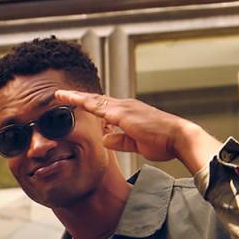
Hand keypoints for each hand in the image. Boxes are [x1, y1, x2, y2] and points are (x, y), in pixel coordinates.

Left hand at [53, 89, 222, 172]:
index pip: (104, 108)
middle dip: (78, 97)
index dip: (88, 105)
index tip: (74, 104)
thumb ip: (120, 141)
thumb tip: (104, 139)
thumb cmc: (163, 142)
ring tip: (60, 95)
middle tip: (60, 94)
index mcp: (128, 113)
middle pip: (96, 100)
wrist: (179, 137)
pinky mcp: (123, 113)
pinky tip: (71, 101)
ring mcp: (124, 107)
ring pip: (94, 100)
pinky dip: (84, 102)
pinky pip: (98, 106)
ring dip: (77, 97)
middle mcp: (125, 106)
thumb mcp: (136, 144)